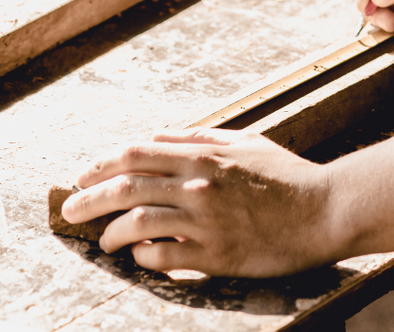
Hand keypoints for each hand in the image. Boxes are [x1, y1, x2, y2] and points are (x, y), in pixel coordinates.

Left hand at [60, 128, 336, 276]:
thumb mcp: (243, 142)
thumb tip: (158, 135)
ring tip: (103, 241)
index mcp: (203, 155)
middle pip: (127, 187)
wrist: (323, 210)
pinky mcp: (216, 256)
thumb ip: (198, 137)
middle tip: (69, 210)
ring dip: (111, 233)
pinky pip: (164, 258)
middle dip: (89, 199)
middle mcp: (199, 185)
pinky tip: (139, 257)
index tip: (82, 176)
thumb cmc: (285, 175)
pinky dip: (143, 257)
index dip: (101, 164)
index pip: (136, 153)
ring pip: (138, 222)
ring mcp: (205, 221)